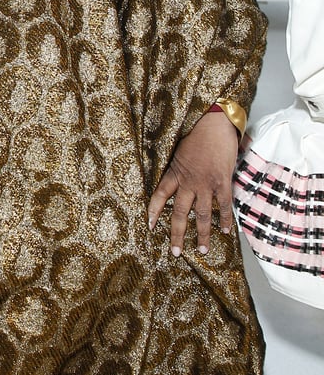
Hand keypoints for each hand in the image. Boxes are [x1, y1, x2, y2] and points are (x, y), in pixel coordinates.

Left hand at [148, 111, 237, 255]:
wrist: (214, 121)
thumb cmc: (196, 132)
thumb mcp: (178, 149)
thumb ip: (177, 166)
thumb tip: (176, 176)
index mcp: (174, 173)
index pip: (159, 196)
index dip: (153, 212)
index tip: (149, 226)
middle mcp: (188, 181)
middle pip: (180, 213)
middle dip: (177, 235)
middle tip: (175, 252)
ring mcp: (206, 183)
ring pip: (202, 215)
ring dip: (203, 234)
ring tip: (202, 250)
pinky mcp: (223, 181)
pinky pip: (224, 205)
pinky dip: (226, 219)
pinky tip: (225, 231)